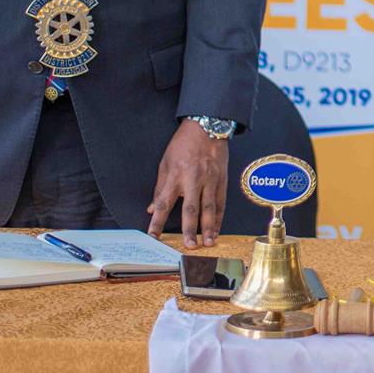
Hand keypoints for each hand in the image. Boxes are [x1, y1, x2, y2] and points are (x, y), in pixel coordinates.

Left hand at [147, 120, 228, 248]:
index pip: (164, 204)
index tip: (153, 237)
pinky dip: (219, 217)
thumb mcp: (165, 163)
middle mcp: (193, 180)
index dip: (157, 222)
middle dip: (190, 229)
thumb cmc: (183, 144)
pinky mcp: (222, 179)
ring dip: (209, 227)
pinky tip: (217, 228)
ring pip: (210, 208)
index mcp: (175, 176)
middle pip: (191, 209)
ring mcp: (210, 180)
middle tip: (190, 245)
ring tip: (209, 242)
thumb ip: (160, 187)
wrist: (207, 127)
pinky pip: (221, 201)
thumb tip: (152, 208)